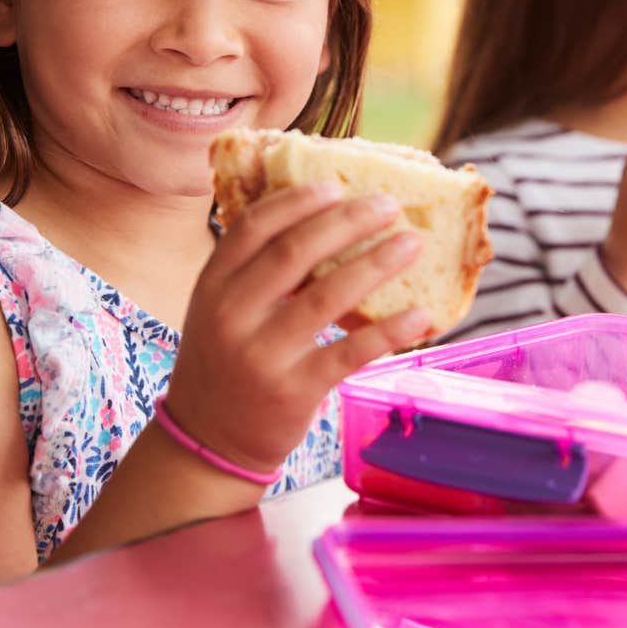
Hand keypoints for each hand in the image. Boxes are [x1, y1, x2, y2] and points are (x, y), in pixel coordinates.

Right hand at [165, 183, 428, 475]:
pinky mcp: (293, 391)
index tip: (336, 186)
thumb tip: (325, 222)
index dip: (297, 201)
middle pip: (294, 252)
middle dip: (347, 222)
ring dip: (376, 264)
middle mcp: (232, 315)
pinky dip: (389, 331)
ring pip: (327, 297)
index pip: (254, 226)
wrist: (206, 441)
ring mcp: (262, 355)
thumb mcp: (220, 309)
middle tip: (389, 205)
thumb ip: (255, 271)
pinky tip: (420, 315)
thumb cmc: (226, 361)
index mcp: (213, 284)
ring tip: (411, 243)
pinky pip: (349, 353)